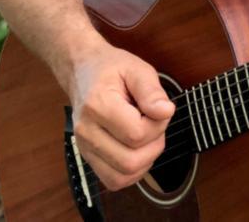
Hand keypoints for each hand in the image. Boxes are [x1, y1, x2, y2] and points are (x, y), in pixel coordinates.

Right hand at [67, 42, 174, 190]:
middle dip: (154, 146)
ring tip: (147, 137)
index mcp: (98, 105)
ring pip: (121, 177)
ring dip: (144, 161)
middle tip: (155, 125)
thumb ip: (152, 91)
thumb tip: (166, 112)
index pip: (136, 134)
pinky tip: (138, 150)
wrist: (83, 71)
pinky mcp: (88, 157)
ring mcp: (84, 148)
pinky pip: (113, 180)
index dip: (157, 125)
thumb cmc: (111, 68)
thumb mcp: (137, 69)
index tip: (159, 109)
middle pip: (129, 162)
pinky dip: (132, 171)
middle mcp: (86, 131)